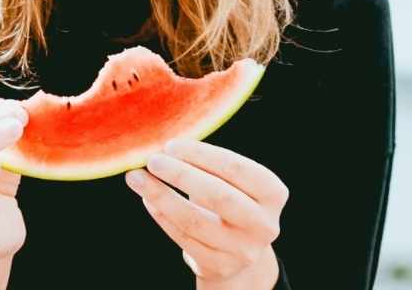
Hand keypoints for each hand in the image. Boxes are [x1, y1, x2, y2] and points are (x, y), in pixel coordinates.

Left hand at [125, 139, 287, 285]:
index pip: (237, 168)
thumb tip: (165, 146)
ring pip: (194, 221)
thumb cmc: (233, 201)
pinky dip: (161, 216)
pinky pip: (182, 238)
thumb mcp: (235, 183)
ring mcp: (241, 250)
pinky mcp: (218, 266)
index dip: (202, 155)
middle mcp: (263, 224)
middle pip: (218, 196)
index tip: (171, 145)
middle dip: (181, 174)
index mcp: (273, 194)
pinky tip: (148, 199)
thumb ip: (209, 165)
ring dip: (161, 196)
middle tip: (152, 160)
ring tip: (137, 178)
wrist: (241, 252)